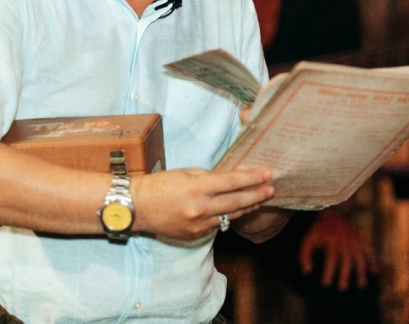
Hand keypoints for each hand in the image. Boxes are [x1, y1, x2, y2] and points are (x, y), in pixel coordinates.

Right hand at [130, 166, 273, 240]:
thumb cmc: (158, 185)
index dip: (252, 177)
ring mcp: (199, 225)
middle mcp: (200, 209)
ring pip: (230, 215)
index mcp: (196, 188)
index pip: (232, 182)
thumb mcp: (185, 173)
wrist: (136, 208)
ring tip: (260, 199)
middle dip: (257, 194)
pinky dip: (227, 216)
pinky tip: (236, 209)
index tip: (267, 173)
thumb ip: (209, 177)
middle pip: (237, 201)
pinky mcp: (196, 235)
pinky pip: (218, 225)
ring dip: (247, 206)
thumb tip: (229, 179)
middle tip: (272, 188)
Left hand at [299, 209, 377, 290]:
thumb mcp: (308, 240)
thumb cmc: (319, 230)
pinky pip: (370, 251)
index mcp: (331, 240)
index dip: (328, 271)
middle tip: (342, 288)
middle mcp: (345, 241)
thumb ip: (304, 256)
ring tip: (361, 285)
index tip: (326, 284)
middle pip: (347, 260)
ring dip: (361, 272)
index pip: (330, 259)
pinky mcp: (362, 239)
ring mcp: (355, 240)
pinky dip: (373, 261)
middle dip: (345, 275)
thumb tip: (307, 272)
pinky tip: (374, 272)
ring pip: (361, 258)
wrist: (333, 212)